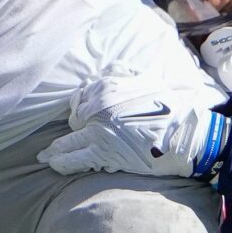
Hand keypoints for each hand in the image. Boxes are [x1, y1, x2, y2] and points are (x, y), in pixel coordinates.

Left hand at [42, 74, 228, 179]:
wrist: (186, 134)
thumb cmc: (174, 108)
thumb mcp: (150, 80)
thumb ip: (127, 74)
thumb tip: (115, 68)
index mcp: (107, 86)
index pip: (82, 98)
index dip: (82, 110)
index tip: (81, 118)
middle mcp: (98, 106)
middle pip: (74, 120)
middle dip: (71, 130)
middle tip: (62, 140)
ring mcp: (97, 130)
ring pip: (68, 141)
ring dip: (55, 150)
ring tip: (45, 156)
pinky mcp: (102, 152)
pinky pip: (73, 158)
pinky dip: (61, 162)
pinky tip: (53, 164)